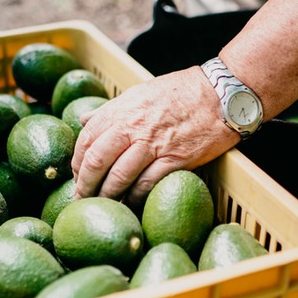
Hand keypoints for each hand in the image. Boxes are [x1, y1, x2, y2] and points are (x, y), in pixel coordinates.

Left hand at [71, 66, 239, 204]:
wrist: (221, 94)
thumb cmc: (181, 92)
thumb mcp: (140, 92)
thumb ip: (111, 109)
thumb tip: (83, 119)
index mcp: (122, 109)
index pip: (86, 138)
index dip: (77, 161)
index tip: (77, 175)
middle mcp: (133, 126)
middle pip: (96, 160)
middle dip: (85, 183)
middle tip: (82, 198)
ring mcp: (153, 144)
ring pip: (119, 176)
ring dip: (108, 195)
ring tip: (105, 205)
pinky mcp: (175, 159)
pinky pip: (147, 184)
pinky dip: (136, 197)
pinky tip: (132, 203)